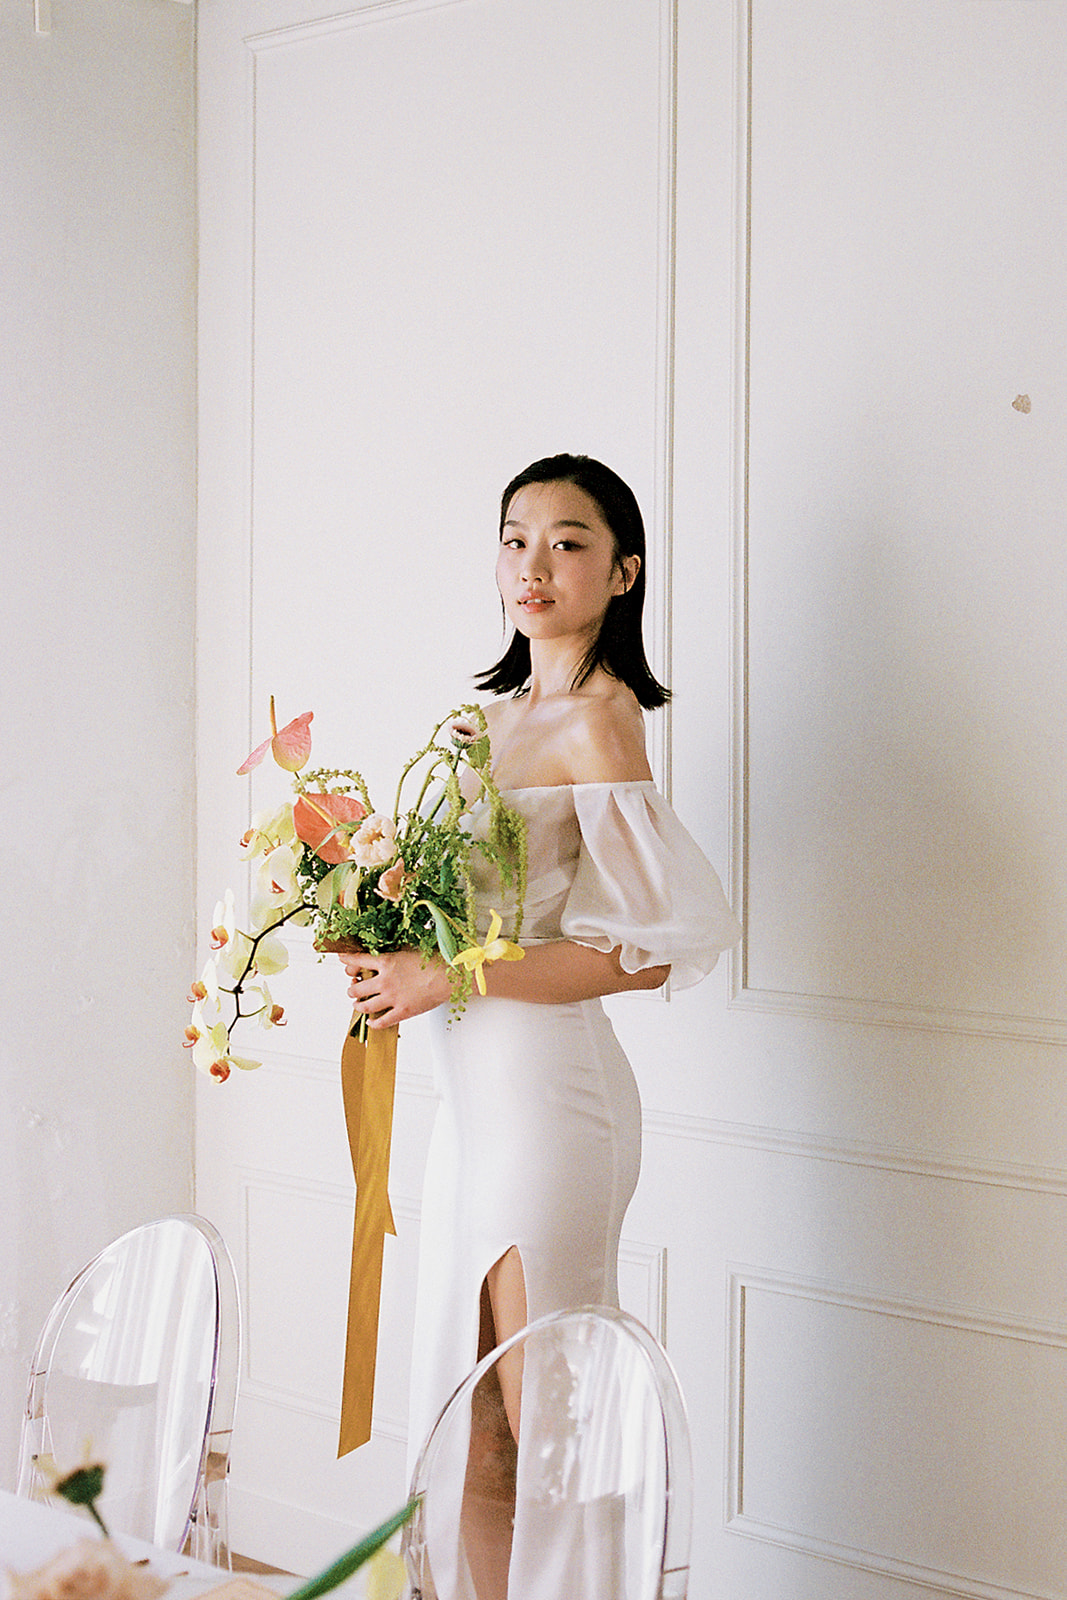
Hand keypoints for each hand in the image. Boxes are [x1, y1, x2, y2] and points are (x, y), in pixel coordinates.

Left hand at [337, 948, 451, 1028]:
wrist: (451, 975)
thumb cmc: (434, 960)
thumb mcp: (409, 948)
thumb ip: (392, 952)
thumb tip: (382, 951)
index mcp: (386, 961)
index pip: (357, 960)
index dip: (346, 960)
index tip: (342, 960)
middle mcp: (385, 980)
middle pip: (356, 988)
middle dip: (352, 988)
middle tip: (353, 988)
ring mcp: (392, 998)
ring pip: (365, 1006)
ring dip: (358, 1005)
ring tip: (358, 1004)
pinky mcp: (402, 1012)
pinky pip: (381, 1022)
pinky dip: (373, 1023)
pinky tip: (371, 1022)